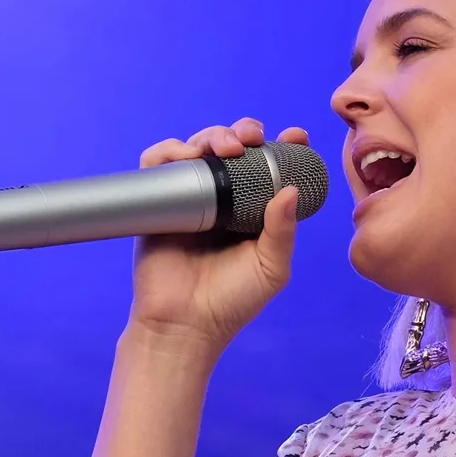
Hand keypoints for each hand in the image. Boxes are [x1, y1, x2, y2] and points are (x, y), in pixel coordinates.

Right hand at [126, 117, 310, 354]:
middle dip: (244, 132)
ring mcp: (192, 198)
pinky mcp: (159, 202)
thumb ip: (282, 231)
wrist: (185, 323)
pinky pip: (158, 165)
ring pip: (198, 149)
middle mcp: (224, 199)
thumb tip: (290, 190)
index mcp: (255, 211)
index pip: (270, 169)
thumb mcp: (271, 268)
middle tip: (253, 138)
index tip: (297, 136)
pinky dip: (169, 151)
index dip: (283, 148)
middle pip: (233, 149)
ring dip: (212, 136)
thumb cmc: (232, 301)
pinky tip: (186, 156)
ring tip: (226, 148)